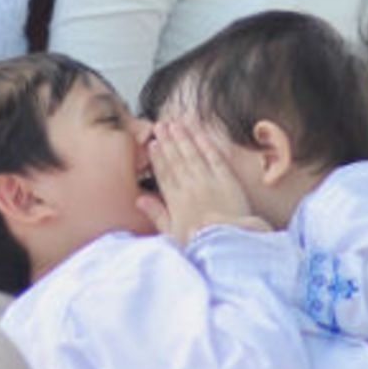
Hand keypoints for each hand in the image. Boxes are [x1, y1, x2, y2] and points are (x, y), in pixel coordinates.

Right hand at [136, 120, 264, 245]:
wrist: (229, 243)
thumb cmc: (200, 244)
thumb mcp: (172, 234)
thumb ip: (156, 214)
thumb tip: (139, 199)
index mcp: (175, 201)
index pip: (164, 173)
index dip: (157, 157)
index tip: (152, 143)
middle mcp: (190, 187)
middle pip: (176, 159)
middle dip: (167, 141)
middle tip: (160, 125)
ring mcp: (209, 181)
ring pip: (192, 154)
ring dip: (182, 138)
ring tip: (175, 124)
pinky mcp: (227, 180)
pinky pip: (214, 157)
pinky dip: (205, 144)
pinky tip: (198, 133)